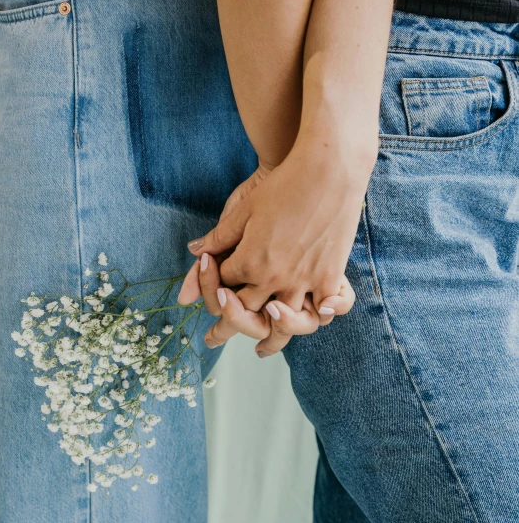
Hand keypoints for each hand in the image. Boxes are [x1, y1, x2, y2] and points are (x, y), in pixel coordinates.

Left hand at [180, 136, 371, 335]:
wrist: (327, 171)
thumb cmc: (282, 186)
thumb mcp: (244, 210)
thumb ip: (219, 237)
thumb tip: (193, 252)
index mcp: (248, 261)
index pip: (224, 283)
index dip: (214, 283)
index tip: (212, 284)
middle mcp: (273, 278)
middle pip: (246, 311)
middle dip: (227, 323)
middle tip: (211, 338)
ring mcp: (302, 281)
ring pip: (281, 323)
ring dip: (268, 337)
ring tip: (260, 351)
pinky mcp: (328, 277)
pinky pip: (320, 311)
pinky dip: (314, 319)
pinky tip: (308, 323)